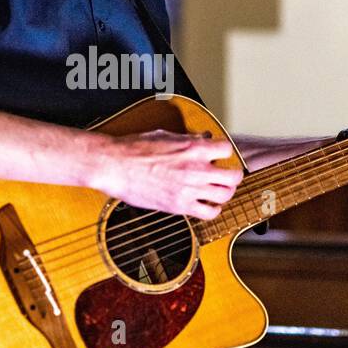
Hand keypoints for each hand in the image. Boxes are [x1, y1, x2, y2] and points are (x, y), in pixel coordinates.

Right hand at [90, 130, 242, 219]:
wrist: (115, 165)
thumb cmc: (134, 149)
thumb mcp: (166, 135)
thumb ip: (188, 140)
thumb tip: (202, 140)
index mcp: (193, 148)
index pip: (227, 149)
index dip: (225, 152)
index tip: (221, 156)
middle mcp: (196, 169)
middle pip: (233, 176)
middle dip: (232, 175)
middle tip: (227, 176)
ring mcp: (189, 189)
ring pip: (225, 195)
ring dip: (224, 193)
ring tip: (218, 191)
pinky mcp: (179, 206)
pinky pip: (208, 213)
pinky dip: (212, 210)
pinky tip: (206, 205)